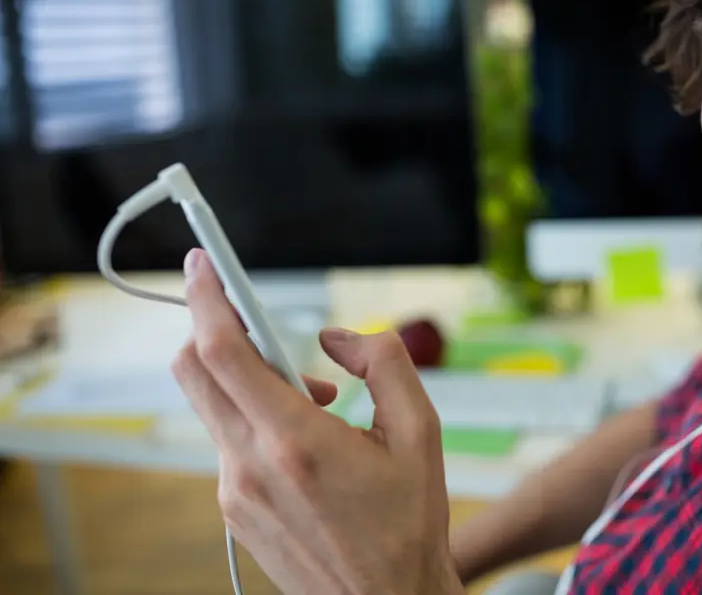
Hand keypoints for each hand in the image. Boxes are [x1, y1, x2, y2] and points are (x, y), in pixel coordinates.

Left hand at [170, 249, 463, 594]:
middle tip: (251, 310)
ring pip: (212, 404)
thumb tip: (338, 338)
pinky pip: (227, 439)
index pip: (223, 351)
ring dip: (248, 376)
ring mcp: (235, 491)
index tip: (203, 264)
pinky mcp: (234, 509)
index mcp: (295, 441)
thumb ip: (383, 363)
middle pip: (194, 370)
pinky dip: (254, 415)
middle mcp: (251, 465)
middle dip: (212, 324)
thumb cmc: (408, 524)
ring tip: (317, 396)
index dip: (206, 297)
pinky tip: (306, 433)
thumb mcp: (420, 432)